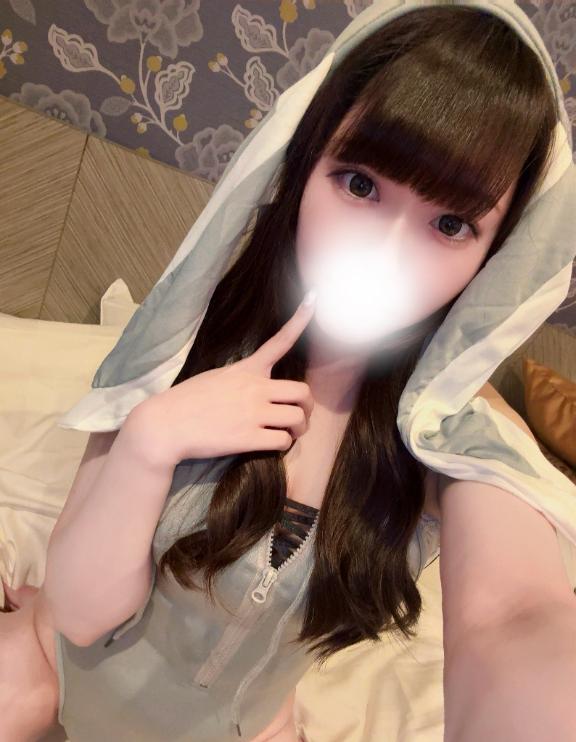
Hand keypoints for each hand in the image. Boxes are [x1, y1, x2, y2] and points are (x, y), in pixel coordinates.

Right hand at [132, 293, 316, 467]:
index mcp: (246, 370)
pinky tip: (273, 445)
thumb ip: (240, 379)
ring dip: (299, 429)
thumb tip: (257, 389)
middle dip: (307, 407)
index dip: (300, 320)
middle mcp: (254, 388)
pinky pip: (282, 441)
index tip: (314, 298)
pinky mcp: (248, 438)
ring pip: (298, 419)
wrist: (164, 425)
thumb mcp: (214, 378)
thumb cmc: (185, 402)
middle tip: (301, 416)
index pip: (279, 341)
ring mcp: (253, 413)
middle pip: (303, 392)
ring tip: (289, 434)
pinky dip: (283, 445)